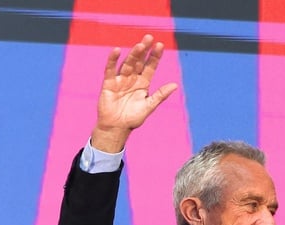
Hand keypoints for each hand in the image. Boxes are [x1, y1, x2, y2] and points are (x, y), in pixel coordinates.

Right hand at [91, 34, 178, 151]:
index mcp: (143, 84)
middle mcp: (132, 79)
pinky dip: (113, 60)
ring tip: (140, 45)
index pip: (150, 67)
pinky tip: (117, 50)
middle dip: (144, 50)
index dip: (155, 57)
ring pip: (127, 64)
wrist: (117, 127)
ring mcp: (120, 80)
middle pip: (139, 62)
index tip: (160, 45)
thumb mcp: (149, 106)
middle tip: (149, 37)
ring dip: (133, 54)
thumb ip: (160, 95)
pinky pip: (110, 69)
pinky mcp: (109, 83)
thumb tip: (175, 85)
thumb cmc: (133, 118)